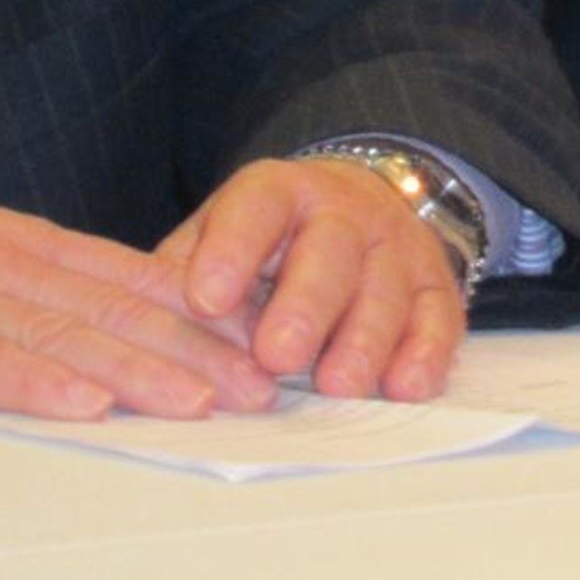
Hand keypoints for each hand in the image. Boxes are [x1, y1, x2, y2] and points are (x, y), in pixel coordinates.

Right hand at [0, 201, 276, 421]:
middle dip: (193, 349)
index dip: (194, 308)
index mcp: (12, 246)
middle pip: (111, 307)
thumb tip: (96, 335)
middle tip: (257, 390)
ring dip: (138, 370)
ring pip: (63, 333)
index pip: (121, 276)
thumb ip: (27, 292)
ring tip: (202, 403)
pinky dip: (38, 381)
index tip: (255, 339)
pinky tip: (89, 405)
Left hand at [158, 158, 466, 401]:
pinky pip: (438, 316)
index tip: (205, 299)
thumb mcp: (217, 238)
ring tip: (338, 385)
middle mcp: (342, 212)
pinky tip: (405, 386)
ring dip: (363, 338)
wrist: (360, 207)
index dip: (231, 250)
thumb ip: (182, 277)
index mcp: (278, 194)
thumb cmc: (270, 243)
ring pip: (384, 288)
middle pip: (328, 250)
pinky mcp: (433, 286)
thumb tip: (141, 335)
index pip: (255, 208)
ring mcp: (394, 246)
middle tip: (277, 355)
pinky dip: (425, 353)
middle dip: (305, 303)